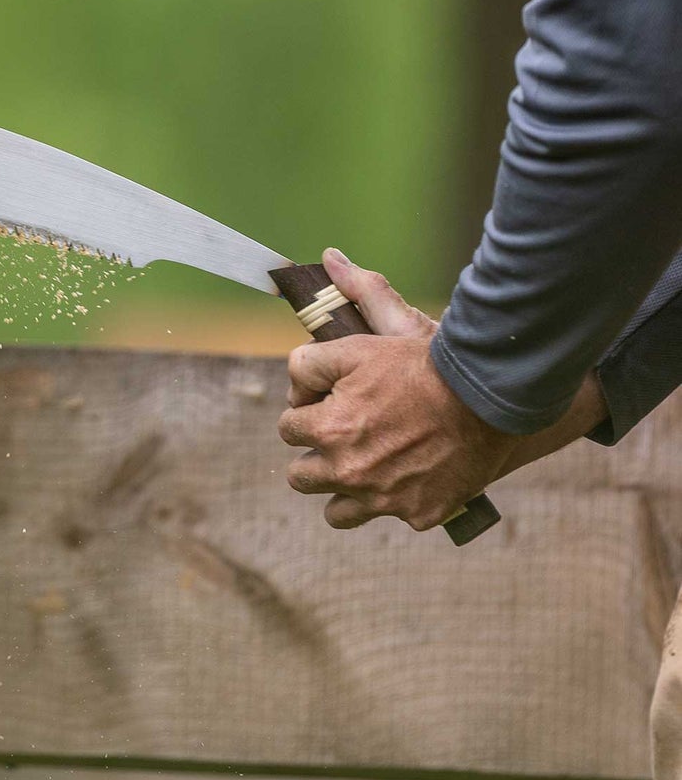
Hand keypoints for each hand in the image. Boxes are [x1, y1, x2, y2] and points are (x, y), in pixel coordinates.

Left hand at [278, 249, 604, 531]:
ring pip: (337, 511)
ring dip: (343, 489)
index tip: (323, 404)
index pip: (287, 428)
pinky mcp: (419, 515)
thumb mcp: (367, 337)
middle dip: (315, 455)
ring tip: (364, 464)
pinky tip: (409, 475)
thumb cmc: (424, 365)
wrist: (492, 400)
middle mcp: (349, 471)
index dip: (304, 411)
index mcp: (327, 429)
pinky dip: (396, 500)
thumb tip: (324, 263)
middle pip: (301, 477)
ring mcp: (384, 499)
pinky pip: (389, 516)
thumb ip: (330, 317)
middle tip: (341, 435)